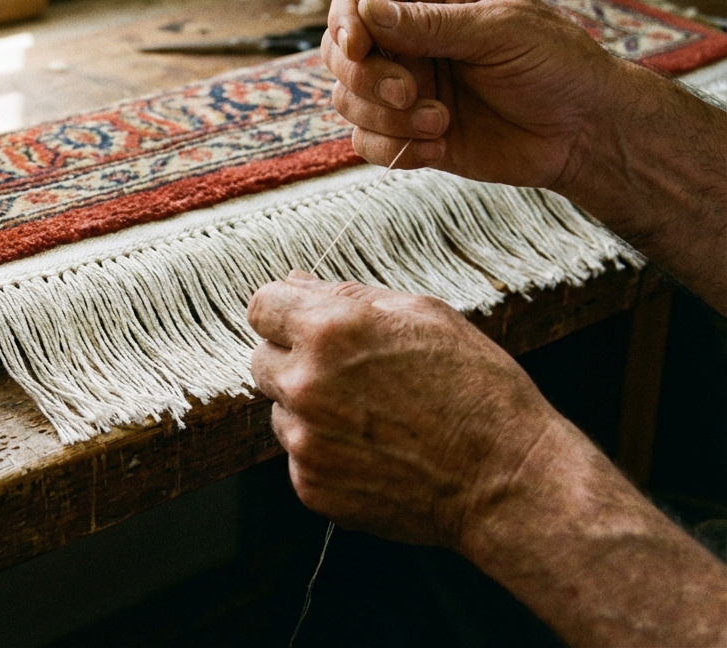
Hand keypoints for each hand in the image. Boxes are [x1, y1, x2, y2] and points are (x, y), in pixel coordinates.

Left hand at [246, 270, 563, 547]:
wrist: (505, 481)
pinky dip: (326, 451)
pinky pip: (298, 455)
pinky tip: (374, 451)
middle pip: (261, 359)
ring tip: (373, 417)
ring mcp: (304, 440)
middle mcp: (306, 384)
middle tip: (351, 375)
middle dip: (295, 360)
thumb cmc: (477, 392)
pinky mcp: (310, 484)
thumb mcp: (424, 315)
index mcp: (330, 331)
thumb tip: (295, 282)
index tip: (300, 322)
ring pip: (280, 410)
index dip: (283, 312)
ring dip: (309, 409)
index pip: (261, 306)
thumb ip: (347, 295)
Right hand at [321, 0, 627, 190]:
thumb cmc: (555, 64)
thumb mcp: (499, 30)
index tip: (358, 45)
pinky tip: (440, 143)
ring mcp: (405, 86)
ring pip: (347, 99)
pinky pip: (366, 142)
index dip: (346, 15)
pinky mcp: (407, 132)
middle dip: (364, 76)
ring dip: (387, 118)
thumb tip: (365, 11)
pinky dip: (396, 148)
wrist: (581, 131)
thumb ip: (429, 23)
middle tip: (407, 92)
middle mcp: (409, 39)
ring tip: (440, 121)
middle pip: (340, 49)